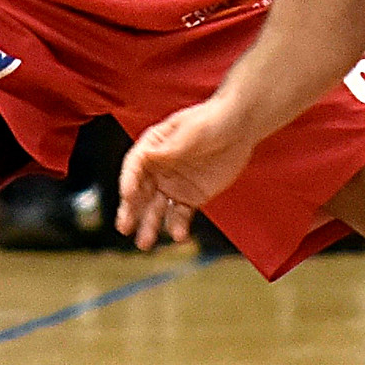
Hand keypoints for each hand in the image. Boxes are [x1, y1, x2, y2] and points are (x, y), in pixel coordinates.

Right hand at [116, 99, 263, 250]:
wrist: (240, 128)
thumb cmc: (213, 120)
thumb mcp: (191, 130)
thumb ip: (172, 147)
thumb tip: (150, 156)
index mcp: (153, 147)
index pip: (135, 166)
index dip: (129, 181)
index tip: (127, 196)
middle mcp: (158, 169)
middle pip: (140, 192)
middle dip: (131, 210)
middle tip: (124, 227)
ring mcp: (174, 185)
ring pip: (156, 209)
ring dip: (149, 225)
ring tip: (144, 243)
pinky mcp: (191, 197)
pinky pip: (181, 216)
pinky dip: (178, 227)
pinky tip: (179, 236)